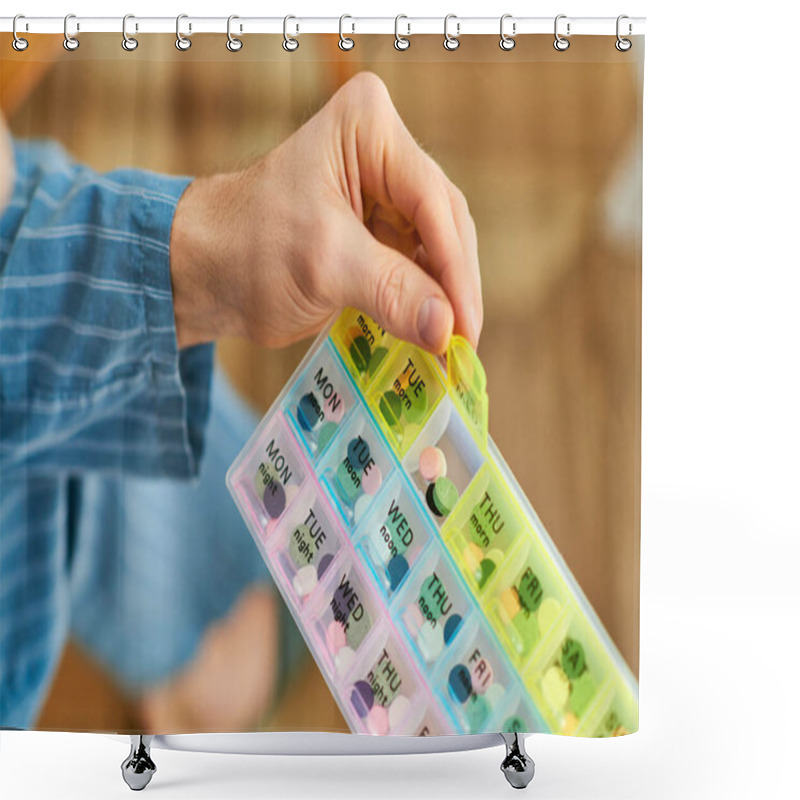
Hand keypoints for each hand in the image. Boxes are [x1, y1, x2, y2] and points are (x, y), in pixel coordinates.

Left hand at [170, 72, 481, 352]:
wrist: (207, 273)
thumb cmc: (249, 249)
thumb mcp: (324, 265)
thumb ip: (391, 293)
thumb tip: (447, 330)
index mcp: (367, 128)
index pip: (430, 200)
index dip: (453, 266)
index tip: (464, 324)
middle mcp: (384, 151)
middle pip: (443, 222)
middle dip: (453, 285)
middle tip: (465, 342)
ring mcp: (386, 191)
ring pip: (438, 247)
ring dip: (445, 297)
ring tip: (454, 346)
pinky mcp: (381, 230)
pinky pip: (418, 266)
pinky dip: (426, 301)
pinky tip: (434, 334)